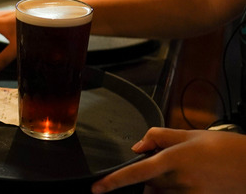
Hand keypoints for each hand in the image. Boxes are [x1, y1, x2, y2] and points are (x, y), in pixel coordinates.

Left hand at [91, 127, 245, 193]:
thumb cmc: (225, 148)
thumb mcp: (190, 135)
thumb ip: (158, 137)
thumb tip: (137, 147)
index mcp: (174, 159)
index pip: (136, 172)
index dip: (113, 182)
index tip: (97, 188)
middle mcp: (180, 180)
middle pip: (148, 186)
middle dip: (150, 179)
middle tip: (169, 168)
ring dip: (163, 189)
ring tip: (186, 176)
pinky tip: (189, 184)